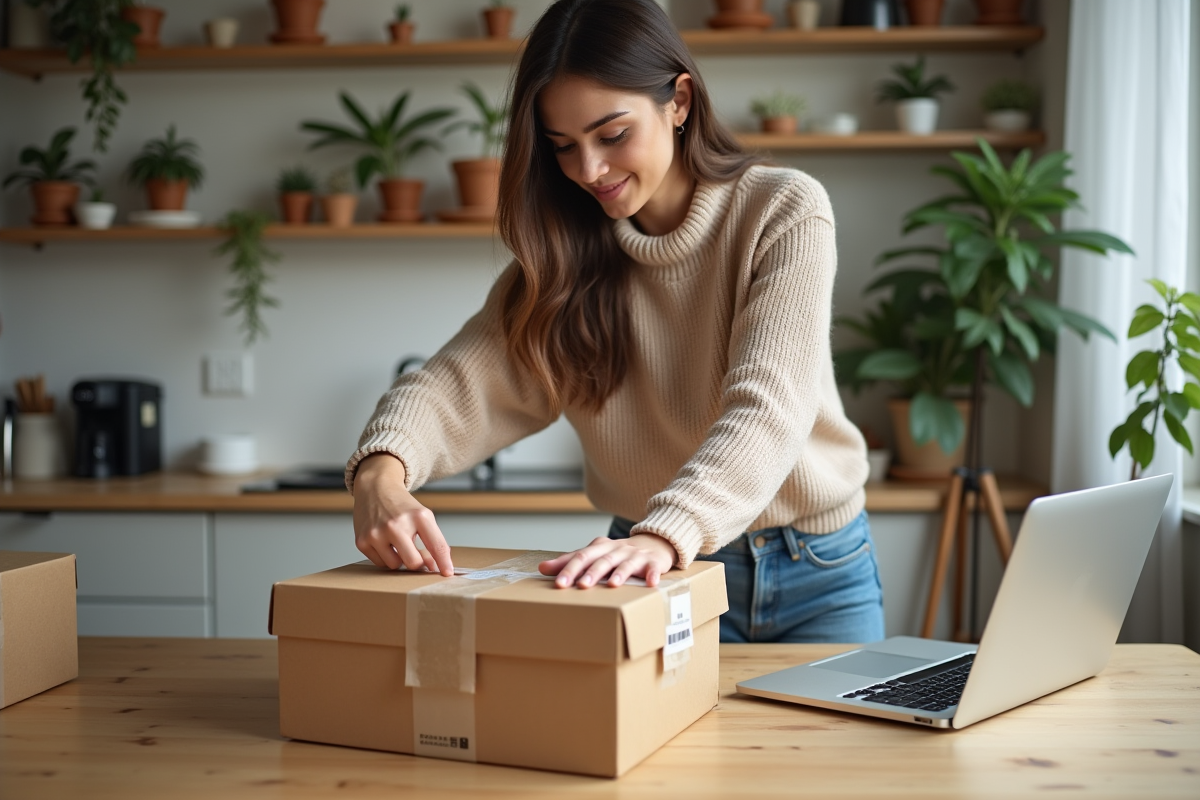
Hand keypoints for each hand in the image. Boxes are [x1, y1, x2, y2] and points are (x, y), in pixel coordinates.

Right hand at [352, 454, 453, 575]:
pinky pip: (380, 563)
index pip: (437, 545)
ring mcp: (377, 533)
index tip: (447, 573)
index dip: (444, 562)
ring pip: (395, 565)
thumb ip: (432, 541)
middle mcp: (397, 524)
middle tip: (415, 553)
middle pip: (414, 563)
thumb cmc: (401, 506)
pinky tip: (384, 541)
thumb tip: (433, 567)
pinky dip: (384, 556)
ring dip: (399, 559)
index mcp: (419, 516)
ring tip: (397, 542)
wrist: (375, 488)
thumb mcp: (422, 517)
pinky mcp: (362, 541)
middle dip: (417, 563)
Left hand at [538, 533, 676, 588]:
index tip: (558, 583)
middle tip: (581, 586)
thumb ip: (569, 562)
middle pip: (603, 560)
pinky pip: (654, 568)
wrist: (652, 543)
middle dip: (592, 573)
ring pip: (626, 563)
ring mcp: (636, 556)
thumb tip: (542, 568)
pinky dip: (652, 574)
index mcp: (600, 548)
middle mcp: (617, 550)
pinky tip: (651, 583)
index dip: (570, 569)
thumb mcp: (593, 555)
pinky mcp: (654, 562)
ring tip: (613, 584)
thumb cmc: (617, 554)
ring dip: (620, 573)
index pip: (582, 557)